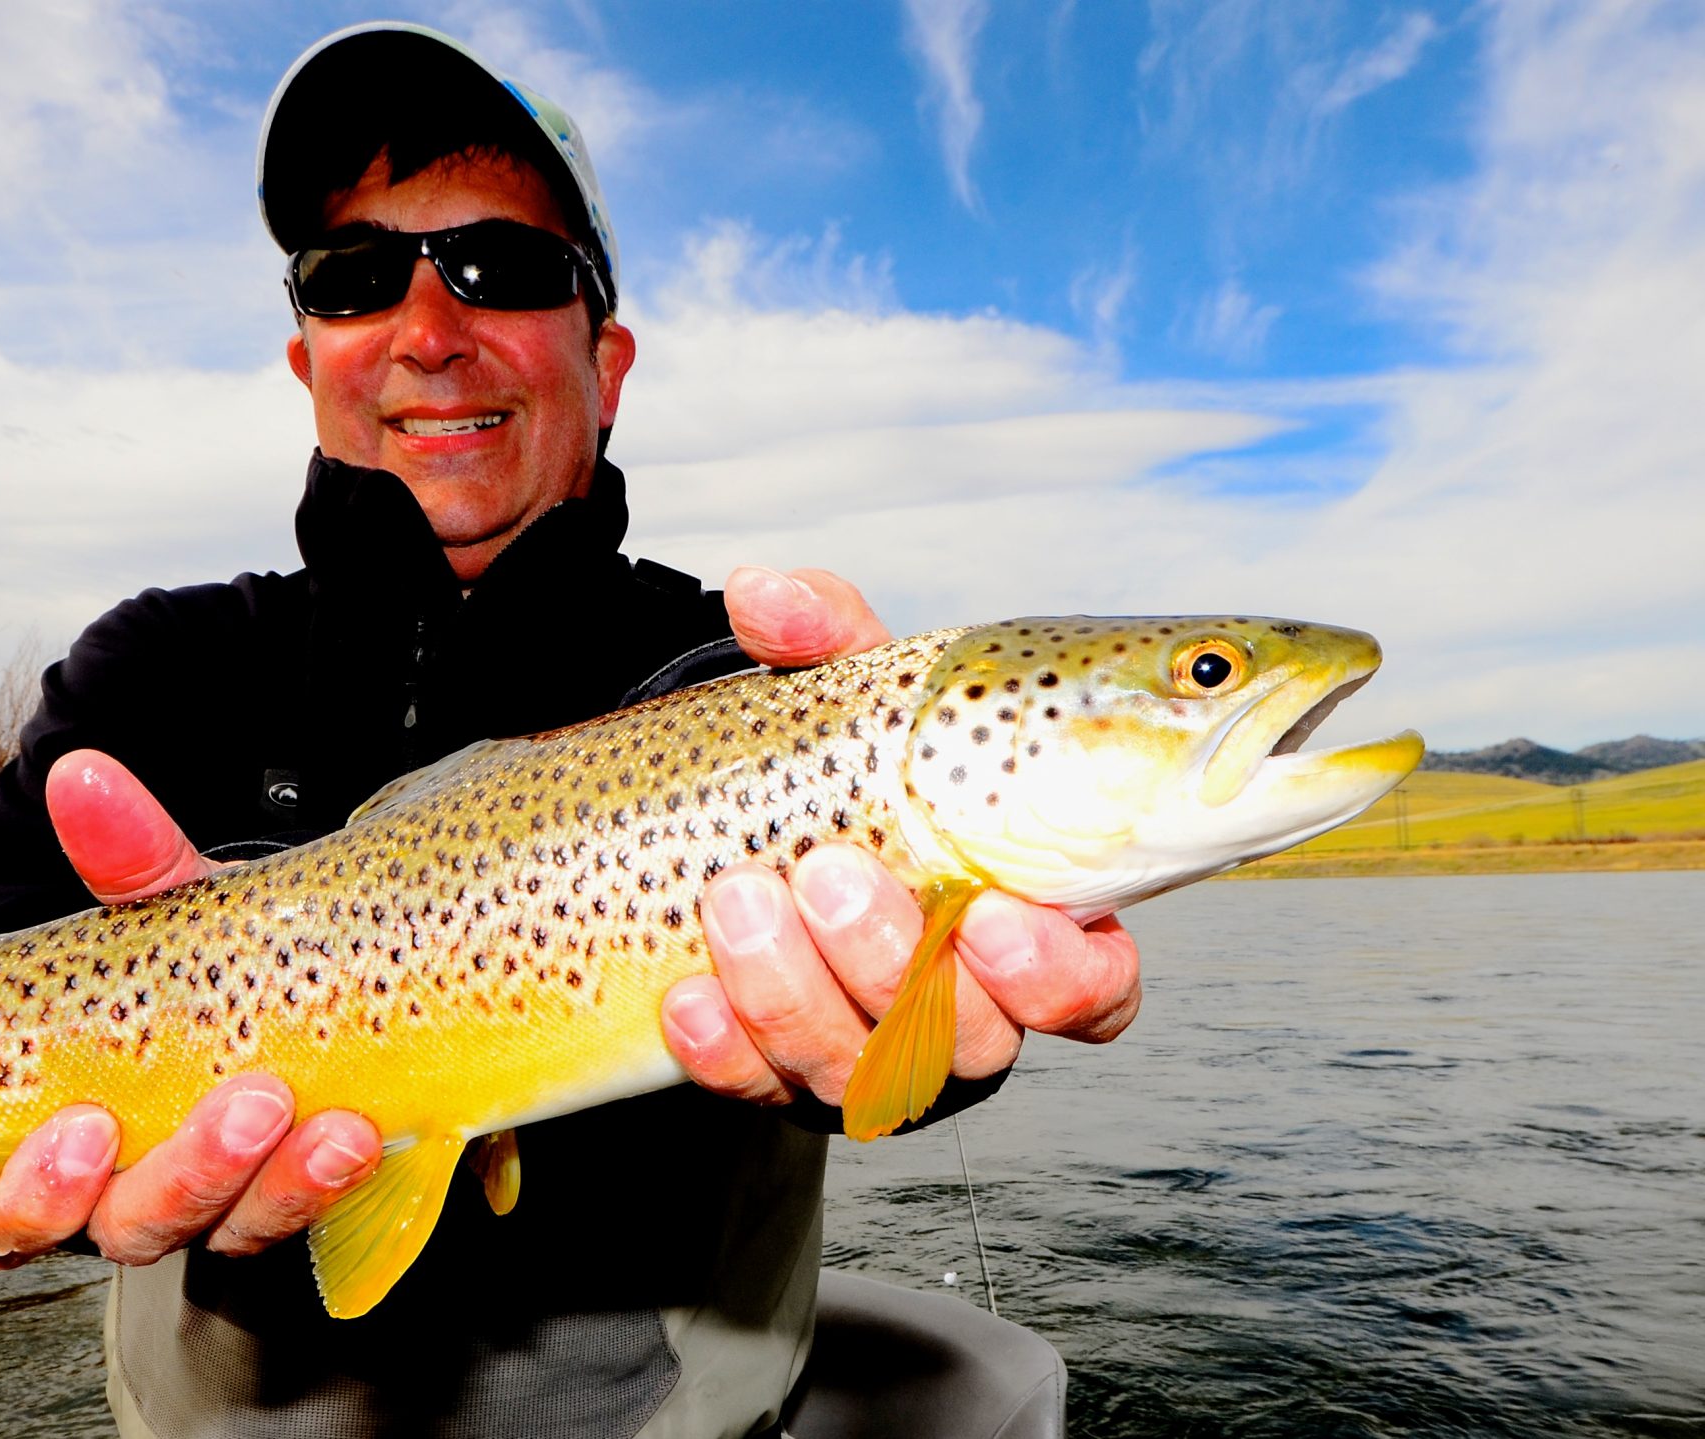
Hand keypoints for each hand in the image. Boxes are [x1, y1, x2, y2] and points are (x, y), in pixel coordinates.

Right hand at [0, 750, 382, 1271]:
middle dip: (189, 1175)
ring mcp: (208, 1206)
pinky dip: (329, 1187)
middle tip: (250, 1102)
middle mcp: (121, 1191)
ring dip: (282, 1185)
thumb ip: (128, 855)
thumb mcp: (165, 909)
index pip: (4, 1211)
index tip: (85, 1125)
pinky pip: (302, 1225)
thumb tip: (81, 776)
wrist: (293, 969)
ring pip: (225, 1233)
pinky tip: (369, 1133)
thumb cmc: (194, 961)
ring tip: (336, 1122)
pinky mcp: (284, 1206)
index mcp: (49, 1143)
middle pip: (128, 1228)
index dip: (34, 1190)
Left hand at [658, 566, 1143, 1109]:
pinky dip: (725, 1049)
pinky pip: (760, 1091)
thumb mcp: (848, 698)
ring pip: (861, 1072)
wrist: (732, 837)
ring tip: (737, 897)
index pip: (1093, 992)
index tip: (994, 914)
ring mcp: (872, 1057)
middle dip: (891, 958)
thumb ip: (828, 637)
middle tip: (830, 871)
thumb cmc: (840, 767)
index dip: (1061, 976)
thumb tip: (762, 590)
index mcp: (1030, 929)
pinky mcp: (782, 1083)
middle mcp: (966, 1013)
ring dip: (796, 990)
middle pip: (968, 1038)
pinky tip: (685, 996)